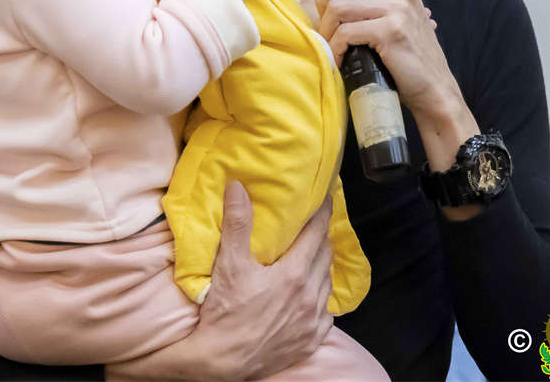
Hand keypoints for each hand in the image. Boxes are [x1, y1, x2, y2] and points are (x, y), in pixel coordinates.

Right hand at [108, 182, 333, 380]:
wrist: (222, 361)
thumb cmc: (225, 311)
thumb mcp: (229, 264)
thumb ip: (237, 223)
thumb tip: (238, 187)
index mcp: (294, 273)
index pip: (317, 232)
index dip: (323, 212)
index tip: (325, 198)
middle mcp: (310, 295)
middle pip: (325, 255)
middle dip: (321, 237)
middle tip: (313, 225)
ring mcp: (313, 319)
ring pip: (327, 282)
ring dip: (321, 266)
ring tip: (311, 257)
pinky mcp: (311, 339)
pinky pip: (327, 312)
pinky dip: (321, 298)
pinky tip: (310, 294)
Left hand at [317, 0, 456, 116]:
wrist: (433, 87)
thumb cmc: (407, 54)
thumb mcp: (397, 15)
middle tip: (327, 21)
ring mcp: (396, 8)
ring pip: (337, 6)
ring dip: (327, 30)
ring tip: (332, 45)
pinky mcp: (390, 31)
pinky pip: (345, 32)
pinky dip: (336, 48)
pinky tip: (341, 59)